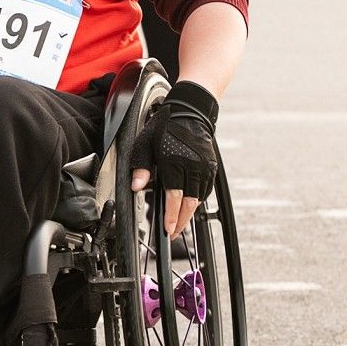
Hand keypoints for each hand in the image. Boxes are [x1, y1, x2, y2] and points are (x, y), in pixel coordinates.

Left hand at [128, 82, 219, 238]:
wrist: (190, 112)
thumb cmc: (165, 127)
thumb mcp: (145, 143)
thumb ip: (141, 167)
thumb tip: (136, 187)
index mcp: (175, 162)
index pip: (174, 197)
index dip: (171, 216)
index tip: (167, 229)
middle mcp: (193, 166)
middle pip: (189, 203)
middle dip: (181, 222)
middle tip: (172, 233)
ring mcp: (205, 167)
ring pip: (199, 199)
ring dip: (189, 214)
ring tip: (178, 223)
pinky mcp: (211, 167)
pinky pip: (205, 190)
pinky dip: (197, 201)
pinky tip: (188, 206)